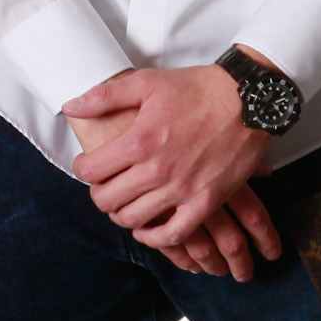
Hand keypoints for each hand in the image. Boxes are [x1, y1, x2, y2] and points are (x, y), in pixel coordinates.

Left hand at [63, 64, 284, 280]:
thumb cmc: (197, 87)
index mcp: (138, 140)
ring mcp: (182, 189)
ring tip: (125, 203)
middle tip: (105, 186)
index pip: (90, 171)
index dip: (83, 169)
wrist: (248, 98)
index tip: (89, 165)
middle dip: (100, 194)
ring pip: (134, 219)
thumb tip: (71, 106)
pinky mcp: (206, 201)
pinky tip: (148, 230)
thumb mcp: (147, 82)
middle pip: (107, 200)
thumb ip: (104, 96)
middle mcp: (157, 169)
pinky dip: (155, 238)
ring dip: (122, 214)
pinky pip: (174, 235)